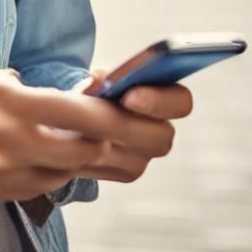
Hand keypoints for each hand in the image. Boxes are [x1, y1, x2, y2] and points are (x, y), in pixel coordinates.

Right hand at [0, 70, 112, 203]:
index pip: (79, 111)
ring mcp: (0, 173)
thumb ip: (24, 92)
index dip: (112, 112)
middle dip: (108, 139)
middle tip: (119, 128)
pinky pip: (41, 186)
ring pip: (67, 171)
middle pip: (84, 149)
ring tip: (84, 139)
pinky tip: (46, 156)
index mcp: (3, 100)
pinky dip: (53, 171)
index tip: (127, 106)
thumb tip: (67, 99)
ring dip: (82, 156)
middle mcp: (6, 139)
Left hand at [68, 66, 193, 183]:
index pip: (180, 101)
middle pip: (161, 136)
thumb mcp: (99, 80)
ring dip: (104, 139)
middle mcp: (161, 132)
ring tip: (76, 124)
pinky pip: (113, 165)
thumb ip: (102, 79)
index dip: (158, 100)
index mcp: (166, 100)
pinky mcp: (127, 172)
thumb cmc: (96, 90)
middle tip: (99, 114)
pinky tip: (71, 140)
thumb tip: (97, 79)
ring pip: (133, 154)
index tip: (129, 96)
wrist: (78, 116)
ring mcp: (146, 156)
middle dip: (130, 124)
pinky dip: (90, 152)